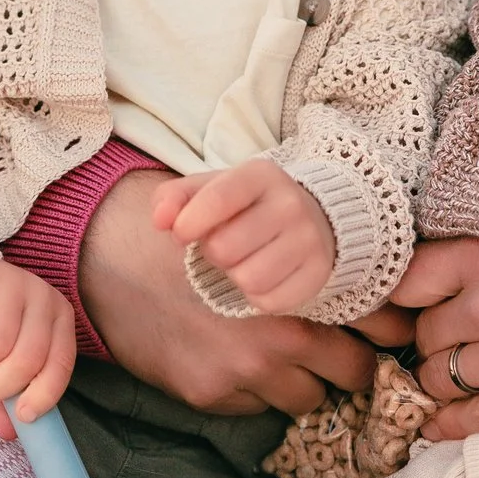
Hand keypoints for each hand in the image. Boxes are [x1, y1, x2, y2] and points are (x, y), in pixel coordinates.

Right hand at [0, 247, 76, 436]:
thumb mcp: (5, 358)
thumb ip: (12, 394)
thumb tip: (12, 433)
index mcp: (59, 314)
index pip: (60, 363)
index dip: (44, 395)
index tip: (24, 415)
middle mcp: (40, 295)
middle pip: (27, 359)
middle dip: (0, 384)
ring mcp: (9, 282)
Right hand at [80, 169, 382, 416]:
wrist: (111, 257)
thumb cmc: (188, 238)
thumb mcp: (255, 234)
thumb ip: (310, 263)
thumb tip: (368, 291)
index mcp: (296, 296)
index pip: (376, 331)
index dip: (386, 334)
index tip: (386, 336)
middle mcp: (276, 342)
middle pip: (350, 376)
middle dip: (346, 365)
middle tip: (333, 350)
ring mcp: (241, 375)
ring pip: (304, 399)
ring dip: (298, 381)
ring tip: (275, 354)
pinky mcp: (208, 395)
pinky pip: (254, 407)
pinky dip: (252, 390)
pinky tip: (230, 358)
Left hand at [152, 159, 333, 314]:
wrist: (314, 216)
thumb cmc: (246, 205)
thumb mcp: (210, 189)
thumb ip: (173, 197)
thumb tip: (160, 220)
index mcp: (259, 175)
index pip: (216, 200)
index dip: (188, 224)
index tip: (180, 235)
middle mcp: (290, 204)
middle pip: (224, 249)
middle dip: (213, 253)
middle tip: (223, 246)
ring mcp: (309, 239)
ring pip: (249, 279)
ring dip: (235, 276)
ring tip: (243, 261)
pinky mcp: (318, 273)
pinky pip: (270, 301)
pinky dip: (257, 296)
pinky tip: (263, 277)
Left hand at [396, 217, 478, 441]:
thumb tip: (431, 295)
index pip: (410, 280)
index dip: (394, 303)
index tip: (389, 319)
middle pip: (426, 336)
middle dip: (429, 349)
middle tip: (437, 358)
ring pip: (440, 378)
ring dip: (439, 386)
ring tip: (446, 388)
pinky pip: (469, 419)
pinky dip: (445, 425)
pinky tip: (436, 426)